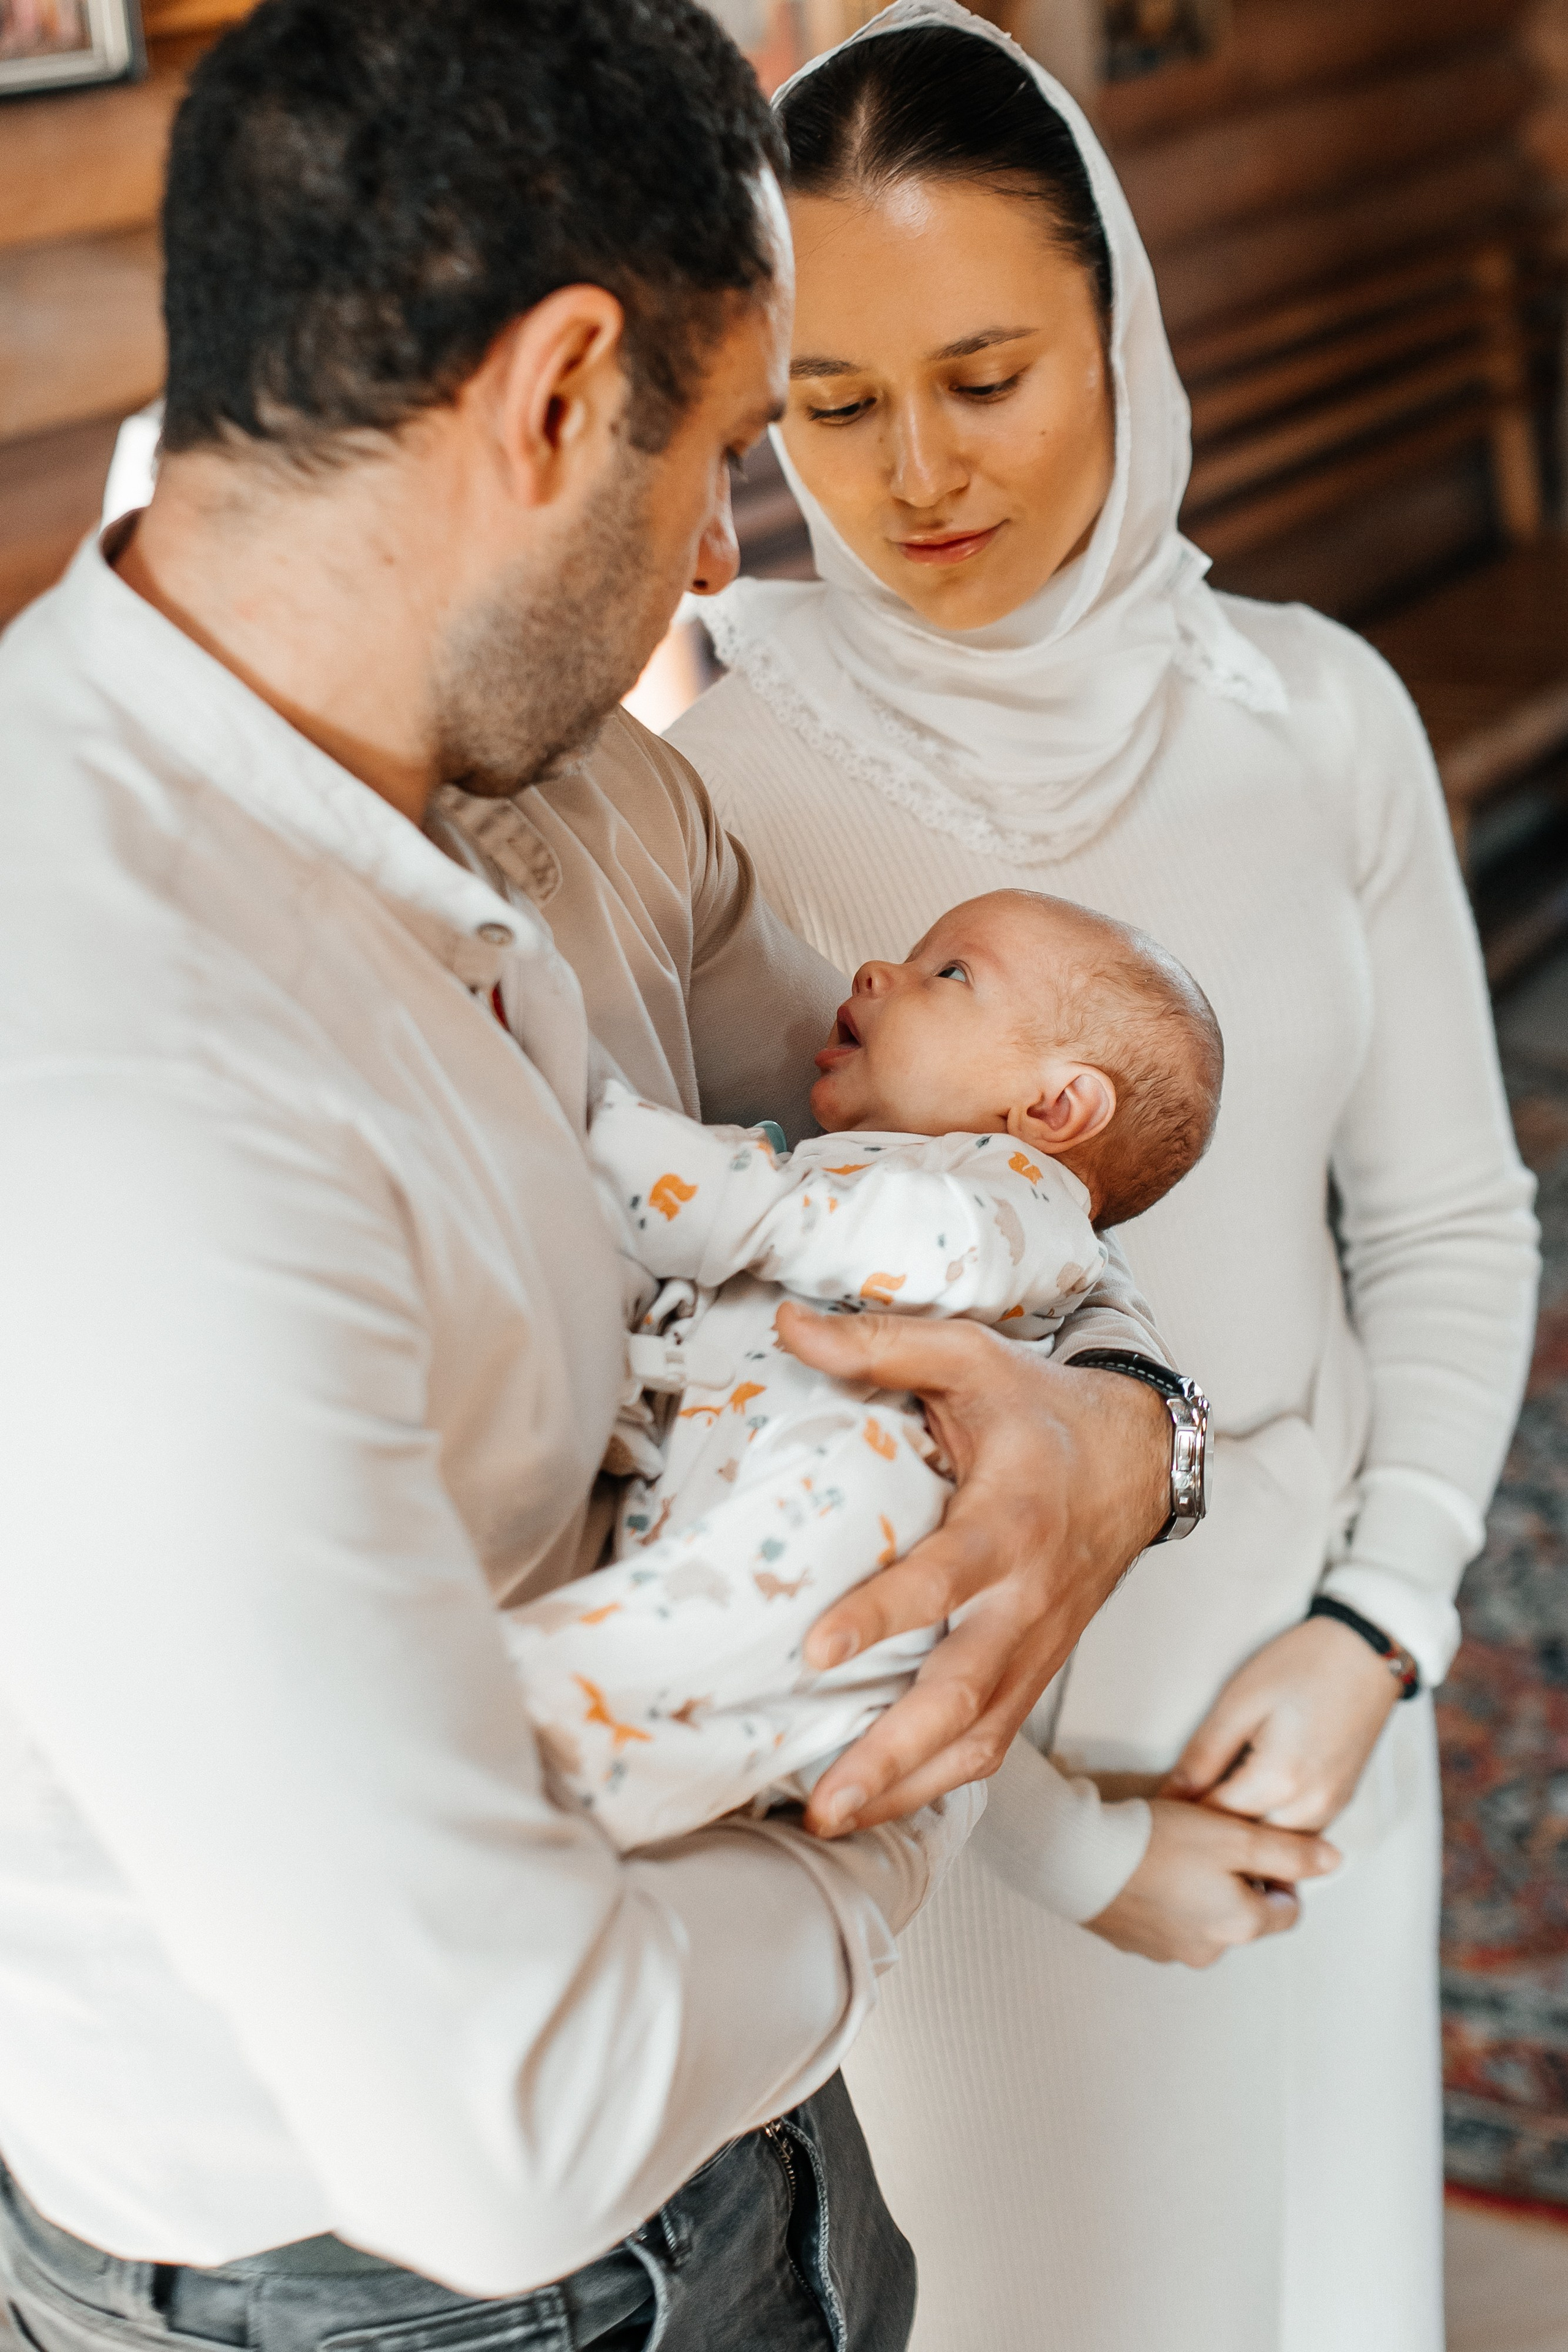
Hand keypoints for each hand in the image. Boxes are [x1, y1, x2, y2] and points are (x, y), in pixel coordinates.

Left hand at [773, 1302, 1168, 1837]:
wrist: (1142, 1457)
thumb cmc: (1043, 1410)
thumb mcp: (972, 1356)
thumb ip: (882, 1344)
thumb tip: (789, 1322)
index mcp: (1010, 1520)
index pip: (945, 1579)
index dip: (883, 1615)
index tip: (818, 1650)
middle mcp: (1029, 1598)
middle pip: (966, 1694)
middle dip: (894, 1752)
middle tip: (824, 1797)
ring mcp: (1038, 1645)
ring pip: (980, 1736)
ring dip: (909, 1785)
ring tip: (832, 1816)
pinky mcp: (1037, 1670)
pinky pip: (991, 1739)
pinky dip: (938, 1779)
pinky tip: (879, 1800)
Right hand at [1085, 1797, 1339, 1966]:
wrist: (1077, 1858)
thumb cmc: (1158, 1842)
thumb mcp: (1232, 1835)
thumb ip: (1288, 1850)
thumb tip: (1335, 1862)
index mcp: (1240, 1926)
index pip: (1289, 1910)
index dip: (1279, 1873)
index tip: (1251, 1844)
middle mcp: (1210, 1950)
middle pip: (1245, 1916)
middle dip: (1236, 1882)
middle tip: (1209, 1842)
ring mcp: (1169, 1952)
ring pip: (1204, 1919)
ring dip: (1199, 1892)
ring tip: (1173, 1852)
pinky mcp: (1135, 1944)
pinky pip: (1166, 1922)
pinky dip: (1165, 1900)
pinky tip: (1146, 1869)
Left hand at [1165, 1617, 1399, 1831]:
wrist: (1367, 1651)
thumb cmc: (1301, 1664)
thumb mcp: (1240, 1701)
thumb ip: (1203, 1756)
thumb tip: (1171, 1795)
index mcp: (1280, 1781)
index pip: (1215, 1820)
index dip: (1182, 1815)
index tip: (1158, 1808)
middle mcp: (1310, 1807)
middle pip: (1245, 1841)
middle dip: (1210, 1830)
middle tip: (1179, 1807)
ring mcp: (1331, 1808)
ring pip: (1272, 1843)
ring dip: (1242, 1832)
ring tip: (1212, 1803)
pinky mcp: (1341, 1801)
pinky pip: (1297, 1832)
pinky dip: (1270, 1825)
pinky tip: (1250, 1801)